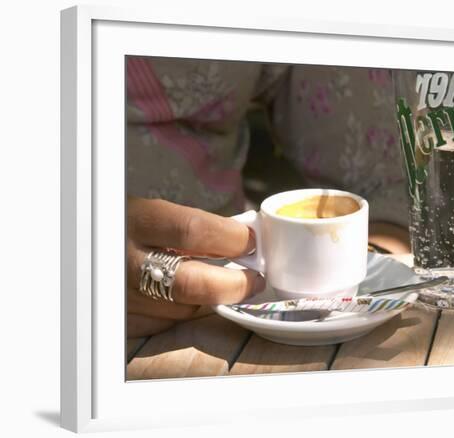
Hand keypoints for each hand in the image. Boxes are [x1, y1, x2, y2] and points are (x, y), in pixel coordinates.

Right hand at [126, 197, 264, 336]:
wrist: (87, 246)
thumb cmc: (124, 227)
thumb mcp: (151, 213)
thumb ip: (192, 227)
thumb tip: (244, 241)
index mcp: (135, 221)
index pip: (194, 231)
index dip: (232, 238)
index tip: (251, 241)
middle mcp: (125, 262)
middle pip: (193, 283)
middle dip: (234, 284)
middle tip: (255, 279)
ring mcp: (122, 296)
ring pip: (184, 308)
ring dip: (212, 299)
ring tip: (226, 284)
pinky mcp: (122, 321)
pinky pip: (167, 323)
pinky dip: (187, 311)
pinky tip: (191, 297)